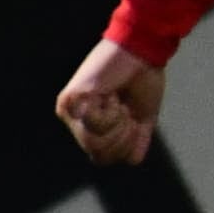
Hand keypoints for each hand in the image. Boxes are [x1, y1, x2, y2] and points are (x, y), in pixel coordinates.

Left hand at [56, 39, 166, 166]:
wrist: (142, 51)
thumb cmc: (143, 78)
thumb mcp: (143, 115)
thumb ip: (138, 139)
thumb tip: (133, 161)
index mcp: (90, 125)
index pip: (104, 157)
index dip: (125, 146)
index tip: (132, 118)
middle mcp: (75, 120)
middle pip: (99, 154)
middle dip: (123, 136)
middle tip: (126, 110)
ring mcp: (70, 111)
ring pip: (95, 144)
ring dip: (118, 125)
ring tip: (118, 101)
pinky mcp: (71, 99)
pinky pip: (93, 126)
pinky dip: (110, 113)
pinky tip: (110, 95)